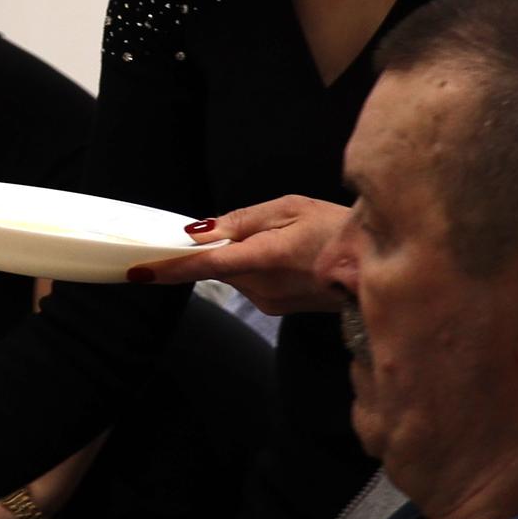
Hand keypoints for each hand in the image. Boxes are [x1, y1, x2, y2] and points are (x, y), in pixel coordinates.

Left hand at [124, 195, 348, 313]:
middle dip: (213, 249)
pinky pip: (250, 284)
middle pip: (215, 268)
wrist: (382, 267)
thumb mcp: (290, 209)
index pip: (202, 267)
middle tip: (244, 228)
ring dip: (237, 257)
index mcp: (262, 258)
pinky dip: (254, 268)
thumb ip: (241, 221)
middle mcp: (260, 288)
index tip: (135, 271)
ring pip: (232, 276)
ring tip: (279, 239)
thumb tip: (199, 233)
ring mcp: (269, 302)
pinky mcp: (278, 309)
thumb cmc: (339, 229)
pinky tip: (284, 255)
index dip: (166, 268)